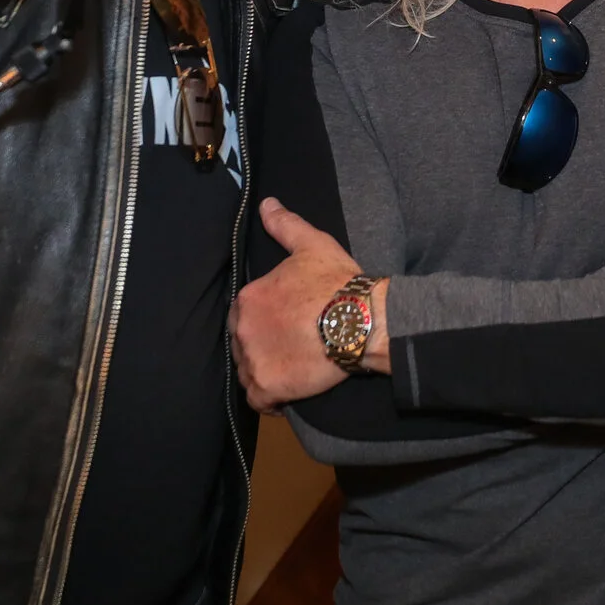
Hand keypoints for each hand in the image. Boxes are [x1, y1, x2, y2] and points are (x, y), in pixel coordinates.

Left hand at [231, 197, 365, 412]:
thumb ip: (285, 225)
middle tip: (290, 348)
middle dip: (262, 347)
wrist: (362, 320)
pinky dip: (269, 401)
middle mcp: (243, 329)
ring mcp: (253, 360)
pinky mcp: (267, 387)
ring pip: (248, 372)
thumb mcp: (312, 245)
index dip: (263, 321)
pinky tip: (286, 395)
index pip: (244, 315)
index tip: (284, 325)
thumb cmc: (337, 282)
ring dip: (265, 373)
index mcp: (249, 297)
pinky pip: (259, 401)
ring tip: (291, 371)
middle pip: (243, 344)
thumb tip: (266, 204)